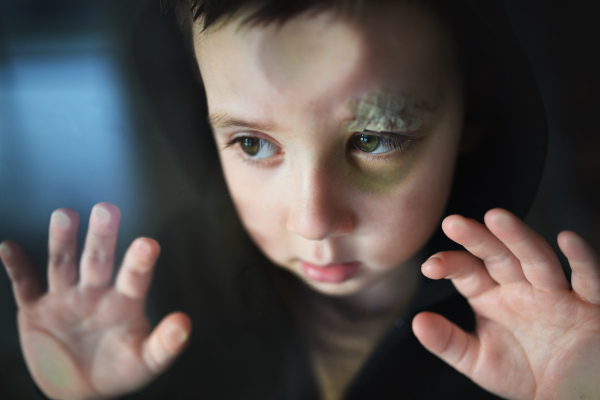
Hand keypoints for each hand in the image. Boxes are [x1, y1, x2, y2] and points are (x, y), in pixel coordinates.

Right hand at [0, 203, 190, 399]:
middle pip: (98, 260)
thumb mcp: (144, 363)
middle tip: (107, 210)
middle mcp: (96, 293)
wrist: (79, 389)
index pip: (134, 278)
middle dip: (102, 237)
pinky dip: (17, 267)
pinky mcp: (36, 310)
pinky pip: (25, 285)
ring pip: (63, 264)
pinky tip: (8, 247)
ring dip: (62, 241)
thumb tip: (185, 324)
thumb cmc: (118, 370)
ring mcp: (65, 298)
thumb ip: (164, 345)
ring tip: (65, 215)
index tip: (147, 244)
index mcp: (124, 303)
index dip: (139, 262)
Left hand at [412, 208, 599, 399]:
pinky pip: (588, 280)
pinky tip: (566, 239)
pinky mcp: (590, 306)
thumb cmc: (523, 372)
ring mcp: (555, 294)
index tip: (430, 267)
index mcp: (491, 296)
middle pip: (498, 255)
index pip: (468, 271)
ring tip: (496, 219)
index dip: (450, 264)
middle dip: (477, 238)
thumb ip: (448, 342)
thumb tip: (417, 322)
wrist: (568, 396)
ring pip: (537, 259)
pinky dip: (581, 260)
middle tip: (454, 223)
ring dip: (519, 238)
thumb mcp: (478, 361)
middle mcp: (521, 288)